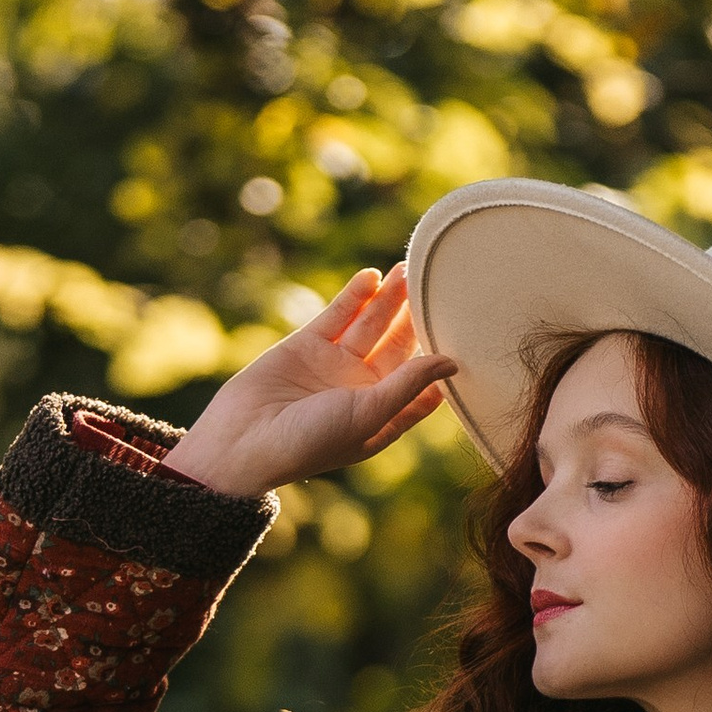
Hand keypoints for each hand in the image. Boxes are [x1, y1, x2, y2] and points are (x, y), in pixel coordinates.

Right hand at [162, 264, 454, 496]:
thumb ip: (409, 385)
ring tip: (410, 269)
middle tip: (439, 285)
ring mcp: (333, 365)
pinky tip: (374, 276)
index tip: (469, 333)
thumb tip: (452, 362)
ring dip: (390, 299)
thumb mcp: (369, 414)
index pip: (423, 383)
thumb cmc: (310, 442)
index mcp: (382, 414)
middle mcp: (361, 388)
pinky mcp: (306, 346)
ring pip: (370, 324)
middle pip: (399, 345)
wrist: (242, 442)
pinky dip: (355, 295)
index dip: (443, 360)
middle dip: (417, 317)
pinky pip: (337, 315)